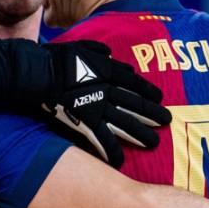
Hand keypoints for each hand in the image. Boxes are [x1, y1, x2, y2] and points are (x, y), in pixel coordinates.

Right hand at [41, 40, 172, 167]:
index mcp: (107, 72)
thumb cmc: (57, 58)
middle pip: (135, 104)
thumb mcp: (80, 47)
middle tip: (167, 121)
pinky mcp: (85, 123)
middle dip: (152, 113)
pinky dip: (111, 151)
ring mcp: (98, 108)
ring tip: (154, 143)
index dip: (148, 91)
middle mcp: (107, 91)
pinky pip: (101, 140)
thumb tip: (110, 54)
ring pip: (125, 123)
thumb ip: (96, 51)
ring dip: (140, 134)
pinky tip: (120, 161)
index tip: (160, 98)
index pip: (133, 83)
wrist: (41, 73)